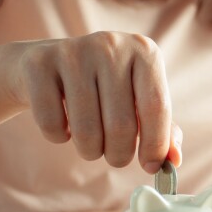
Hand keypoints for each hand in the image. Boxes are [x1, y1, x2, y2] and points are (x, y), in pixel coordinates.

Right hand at [8, 31, 180, 171]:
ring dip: (90, 151)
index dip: (156, 146)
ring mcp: (73, 51)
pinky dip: (58, 137)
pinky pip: (52, 124)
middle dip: (119, 155)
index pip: (157, 108)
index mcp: (145, 51)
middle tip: (115, 157)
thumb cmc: (104, 89)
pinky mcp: (38, 63)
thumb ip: (162, 130)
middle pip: (122, 125)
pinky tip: (62, 123)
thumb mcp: (138, 102)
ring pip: (86, 131)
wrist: (45, 65)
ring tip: (90, 142)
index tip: (152, 167)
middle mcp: (112, 45)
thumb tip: (173, 161)